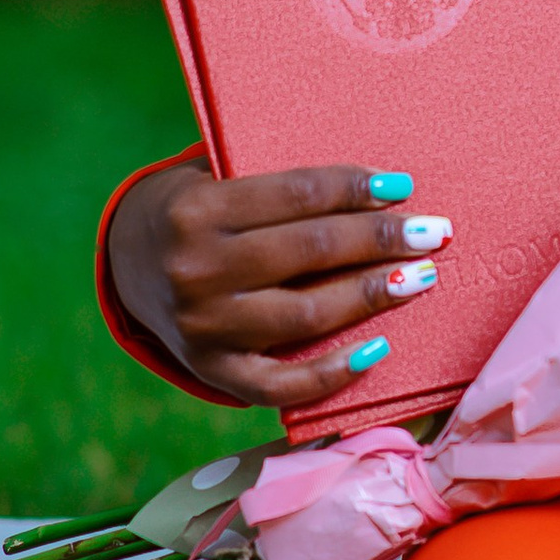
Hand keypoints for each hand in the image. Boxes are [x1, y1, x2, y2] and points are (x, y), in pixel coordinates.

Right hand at [104, 157, 451, 413]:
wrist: (125, 263)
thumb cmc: (192, 209)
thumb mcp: (212, 176)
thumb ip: (272, 184)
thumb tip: (375, 188)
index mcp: (196, 210)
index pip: (298, 195)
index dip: (356, 188)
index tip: (401, 187)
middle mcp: (196, 269)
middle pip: (312, 252)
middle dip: (381, 240)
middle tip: (434, 232)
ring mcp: (204, 326)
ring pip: (307, 314)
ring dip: (372, 296)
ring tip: (420, 278)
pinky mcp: (212, 370)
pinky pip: (281, 383)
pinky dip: (333, 372)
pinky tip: (378, 350)